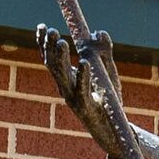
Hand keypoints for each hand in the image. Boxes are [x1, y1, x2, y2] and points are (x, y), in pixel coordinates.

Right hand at [34, 24, 130, 158]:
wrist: (116, 132)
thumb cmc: (109, 101)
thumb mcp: (107, 72)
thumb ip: (104, 52)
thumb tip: (98, 31)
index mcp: (67, 78)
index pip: (50, 58)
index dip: (44, 43)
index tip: (41, 26)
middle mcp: (66, 88)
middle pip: (53, 65)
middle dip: (50, 47)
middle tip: (50, 30)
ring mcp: (74, 99)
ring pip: (63, 77)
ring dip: (61, 59)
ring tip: (61, 42)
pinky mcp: (87, 108)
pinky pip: (83, 91)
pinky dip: (82, 76)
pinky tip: (83, 63)